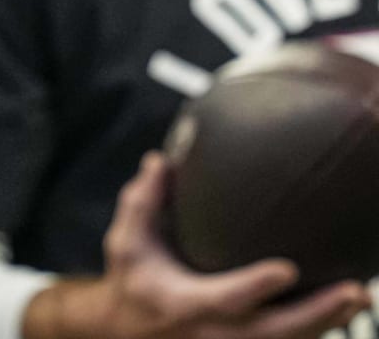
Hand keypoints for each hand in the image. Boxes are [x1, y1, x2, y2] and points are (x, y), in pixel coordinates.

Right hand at [23, 152, 370, 338]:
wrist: (129, 332)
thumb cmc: (133, 281)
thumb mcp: (126, 241)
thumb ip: (143, 201)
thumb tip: (160, 159)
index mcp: (187, 305)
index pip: (228, 300)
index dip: (257, 288)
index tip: (288, 269)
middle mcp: (217, 334)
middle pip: (278, 333)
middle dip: (318, 314)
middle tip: (354, 290)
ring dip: (329, 323)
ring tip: (359, 295)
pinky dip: (317, 330)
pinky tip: (342, 309)